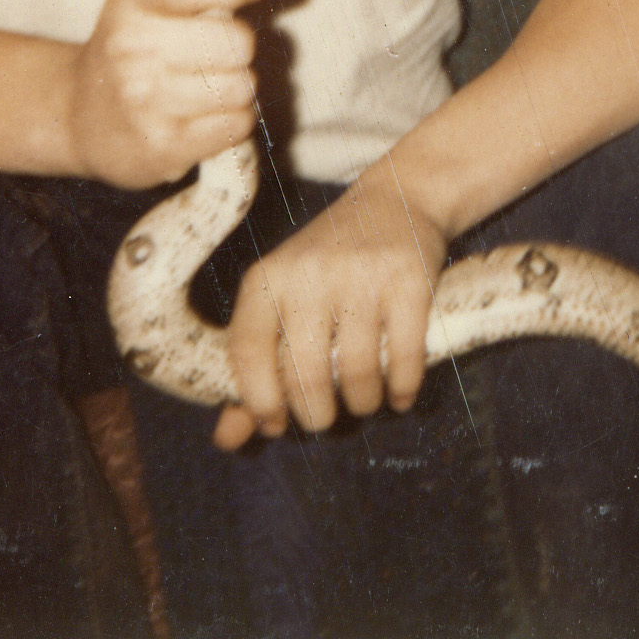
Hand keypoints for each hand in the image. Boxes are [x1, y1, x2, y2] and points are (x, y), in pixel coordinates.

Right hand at [66, 0, 268, 188]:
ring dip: (237, 85)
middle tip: (218, 51)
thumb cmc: (135, 42)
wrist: (79, 113)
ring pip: (243, 86)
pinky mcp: (160, 146)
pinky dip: (233, 119)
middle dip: (241, 45)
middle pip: (239, 41)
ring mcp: (143, 100)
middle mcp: (132, 46)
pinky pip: (237, 123)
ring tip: (209, 84)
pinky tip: (206, 115)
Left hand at [214, 166, 449, 445]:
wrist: (397, 199)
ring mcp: (363, 275)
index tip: (274, 424)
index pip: (247, 351)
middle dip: (315, 413)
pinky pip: (406, 356)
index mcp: (268, 277)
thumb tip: (227, 439)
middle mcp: (310, 273)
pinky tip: (398, 396)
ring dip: (362, 403)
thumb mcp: (283, 300)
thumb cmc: (329, 264)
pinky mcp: (410, 280)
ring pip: (358, 371)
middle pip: (305, 372)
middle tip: (324, 419)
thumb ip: (256, 369)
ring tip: (364, 402)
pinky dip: (402, 388)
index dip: (257, 400)